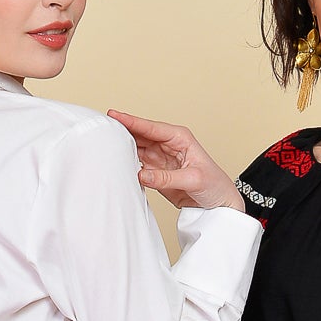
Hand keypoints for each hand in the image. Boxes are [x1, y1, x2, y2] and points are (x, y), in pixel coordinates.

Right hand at [108, 110, 243, 211]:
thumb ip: (166, 177)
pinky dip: (127, 166)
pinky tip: (115, 164)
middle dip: (122, 131)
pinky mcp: (156, 173)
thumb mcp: (193, 180)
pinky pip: (137, 167)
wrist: (219, 204)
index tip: (114, 115)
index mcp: (179, 138)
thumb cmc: (215, 185)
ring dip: (122, 149)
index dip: (132, 121)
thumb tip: (142, 175)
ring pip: (136, 150)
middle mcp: (168, 145)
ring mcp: (160, 159)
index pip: (151, 127)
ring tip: (103, 146)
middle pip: (140, 135)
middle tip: (101, 129)